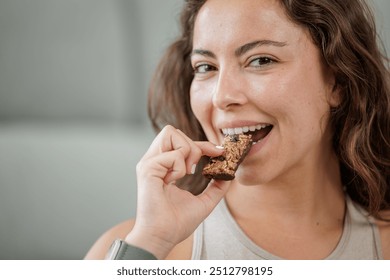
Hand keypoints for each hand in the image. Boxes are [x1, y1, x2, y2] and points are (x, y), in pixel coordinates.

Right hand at [125, 125, 228, 258]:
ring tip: (186, 173)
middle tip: (195, 169)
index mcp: (164, 167)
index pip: (182, 142)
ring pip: (170, 133)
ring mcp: (149, 163)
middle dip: (194, 146)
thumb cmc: (177, 223)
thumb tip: (229, 175)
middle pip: (174, 131)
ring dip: (187, 152)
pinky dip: (180, 167)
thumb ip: (216, 187)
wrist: (163, 237)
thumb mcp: (203, 201)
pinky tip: (174, 182)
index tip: (219, 152)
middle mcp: (154, 161)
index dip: (203, 144)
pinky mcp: (147, 168)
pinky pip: (173, 154)